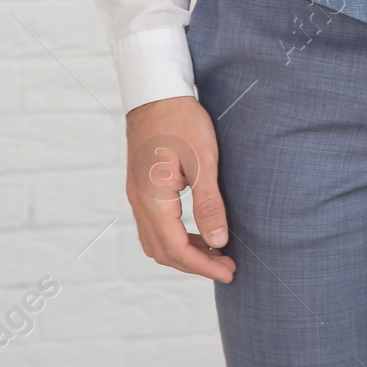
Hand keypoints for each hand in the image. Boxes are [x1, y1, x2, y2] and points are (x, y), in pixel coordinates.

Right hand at [125, 95, 235, 282]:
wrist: (156, 94)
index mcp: (153, 199)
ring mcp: (137, 196)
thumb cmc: (182, 122)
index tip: (229, 272)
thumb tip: (218, 241)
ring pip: (157, 240)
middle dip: (196, 264)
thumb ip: (209, 203)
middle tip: (228, 267)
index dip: (203, 266)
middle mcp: (139, 202)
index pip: (176, 249)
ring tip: (217, 253)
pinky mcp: (142, 189)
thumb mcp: (203, 161)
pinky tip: (200, 232)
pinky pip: (155, 226)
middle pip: (163, 251)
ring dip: (185, 252)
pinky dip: (177, 237)